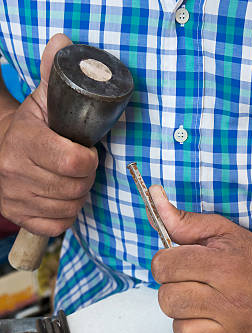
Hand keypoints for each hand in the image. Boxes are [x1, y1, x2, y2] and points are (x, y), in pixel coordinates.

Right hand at [0, 34, 97, 235]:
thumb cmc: (32, 126)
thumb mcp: (42, 99)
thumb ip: (53, 74)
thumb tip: (63, 41)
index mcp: (23, 141)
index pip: (74, 162)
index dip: (89, 159)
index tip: (87, 151)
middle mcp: (14, 173)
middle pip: (76, 187)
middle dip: (86, 177)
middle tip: (80, 165)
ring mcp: (16, 199)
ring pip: (70, 208)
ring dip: (78, 195)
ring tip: (70, 179)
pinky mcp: (22, 218)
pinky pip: (60, 225)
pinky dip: (67, 214)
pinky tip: (61, 197)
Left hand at [149, 186, 251, 332]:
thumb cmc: (249, 256)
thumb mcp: (218, 230)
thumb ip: (181, 220)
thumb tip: (153, 196)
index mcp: (224, 265)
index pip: (164, 267)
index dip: (165, 264)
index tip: (178, 264)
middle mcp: (231, 298)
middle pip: (168, 300)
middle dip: (173, 290)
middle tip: (192, 285)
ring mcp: (235, 327)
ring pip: (179, 329)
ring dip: (184, 317)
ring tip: (201, 306)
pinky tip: (210, 324)